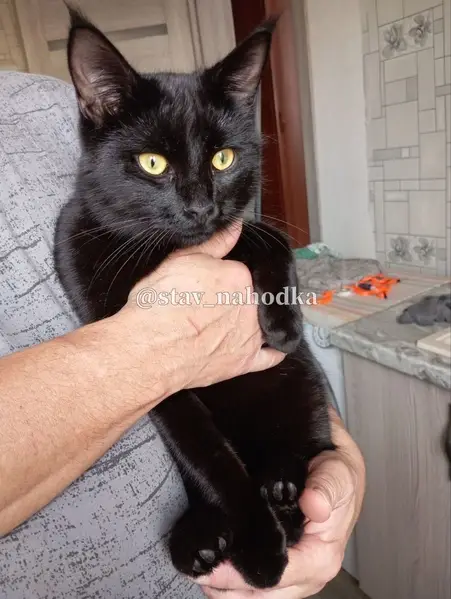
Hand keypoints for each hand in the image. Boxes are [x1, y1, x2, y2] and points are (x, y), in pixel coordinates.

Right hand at [118, 222, 284, 395]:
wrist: (151, 350)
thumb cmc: (160, 305)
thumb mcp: (181, 260)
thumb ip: (214, 243)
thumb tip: (236, 226)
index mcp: (240, 276)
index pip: (242, 270)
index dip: (227, 275)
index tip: (213, 281)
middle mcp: (253, 305)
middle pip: (255, 295)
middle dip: (241, 297)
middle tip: (216, 303)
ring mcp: (252, 335)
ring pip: (266, 321)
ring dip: (258, 319)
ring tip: (235, 321)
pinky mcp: (246, 361)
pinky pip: (271, 356)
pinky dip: (273, 350)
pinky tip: (270, 346)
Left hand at [198, 408, 364, 597]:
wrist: (337, 470)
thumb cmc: (336, 473)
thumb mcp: (337, 472)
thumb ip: (327, 486)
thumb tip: (315, 504)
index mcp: (321, 557)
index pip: (277, 577)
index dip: (240, 574)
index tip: (212, 562)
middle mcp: (308, 573)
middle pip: (259, 595)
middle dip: (224, 585)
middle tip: (193, 567)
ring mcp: (295, 575)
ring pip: (253, 595)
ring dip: (224, 586)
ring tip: (197, 567)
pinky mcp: (283, 568)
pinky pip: (255, 584)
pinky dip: (231, 580)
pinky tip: (213, 563)